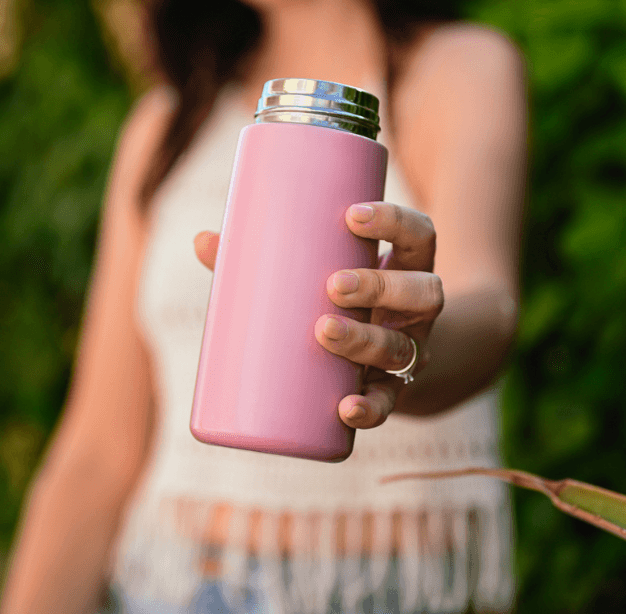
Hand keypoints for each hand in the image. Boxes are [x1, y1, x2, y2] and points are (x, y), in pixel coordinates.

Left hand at [193, 201, 442, 430]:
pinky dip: (370, 408)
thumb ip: (263, 259)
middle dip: (379, 285)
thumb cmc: (337, 303)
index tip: (351, 216)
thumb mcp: (316, 275)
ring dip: (368, 340)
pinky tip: (347, 408)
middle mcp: (416, 310)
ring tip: (325, 332)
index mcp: (406, 267)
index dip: (394, 222)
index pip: (419, 235)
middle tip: (333, 284)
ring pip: (404, 346)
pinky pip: (390, 403)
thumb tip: (203, 241)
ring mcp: (409, 352)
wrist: (378, 365)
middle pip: (422, 292)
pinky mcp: (393, 392)